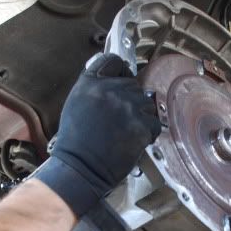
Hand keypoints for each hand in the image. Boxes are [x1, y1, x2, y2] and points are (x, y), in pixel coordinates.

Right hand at [34, 53, 160, 215]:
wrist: (81, 168)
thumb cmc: (76, 142)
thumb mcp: (77, 103)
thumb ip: (94, 86)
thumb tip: (113, 77)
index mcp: (91, 82)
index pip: (115, 61)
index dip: (120, 72)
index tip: (120, 81)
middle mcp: (110, 89)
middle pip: (133, 84)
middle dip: (129, 101)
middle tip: (117, 120)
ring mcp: (128, 107)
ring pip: (146, 103)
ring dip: (140, 116)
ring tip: (123, 132)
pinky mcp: (141, 125)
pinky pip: (153, 123)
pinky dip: (146, 133)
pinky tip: (131, 140)